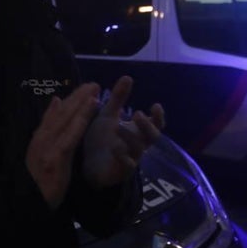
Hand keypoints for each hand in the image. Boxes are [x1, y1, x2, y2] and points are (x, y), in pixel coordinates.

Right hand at [26, 83, 99, 208]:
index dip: (69, 100)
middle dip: (77, 97)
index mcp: (39, 139)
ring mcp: (47, 148)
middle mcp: (41, 139)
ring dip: (81, 104)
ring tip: (94, 90)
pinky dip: (80, 120)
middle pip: (61, 113)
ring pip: (66, 121)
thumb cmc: (38, 183)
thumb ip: (48, 129)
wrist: (28, 204)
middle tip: (93, 84)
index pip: (54, 114)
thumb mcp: (42, 154)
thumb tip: (55, 101)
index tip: (83, 88)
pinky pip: (70, 136)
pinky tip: (90, 109)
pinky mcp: (55, 158)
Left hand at [82, 76, 164, 190]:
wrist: (87, 163)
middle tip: (138, 114)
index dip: (159, 116)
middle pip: (153, 137)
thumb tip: (128, 77)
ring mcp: (131, 158)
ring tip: (119, 127)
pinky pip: (127, 165)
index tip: (156, 105)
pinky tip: (115, 147)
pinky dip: (122, 155)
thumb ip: (118, 98)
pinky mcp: (121, 170)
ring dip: (130, 137)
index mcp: (138, 131)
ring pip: (138, 149)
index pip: (156, 124)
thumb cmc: (102, 138)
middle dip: (147, 126)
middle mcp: (138, 144)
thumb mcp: (109, 115)